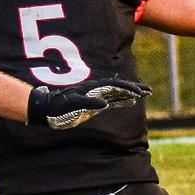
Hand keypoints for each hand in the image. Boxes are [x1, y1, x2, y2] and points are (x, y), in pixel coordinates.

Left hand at [26, 77, 149, 129]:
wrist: (44, 108)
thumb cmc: (57, 107)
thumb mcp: (72, 105)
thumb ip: (88, 103)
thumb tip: (105, 103)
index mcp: (92, 88)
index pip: (115, 86)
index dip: (130, 88)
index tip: (143, 91)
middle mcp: (94, 90)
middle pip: (118, 86)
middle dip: (134, 88)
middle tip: (149, 91)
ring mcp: (93, 95)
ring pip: (116, 92)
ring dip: (130, 93)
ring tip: (143, 94)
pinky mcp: (90, 102)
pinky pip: (109, 99)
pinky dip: (121, 99)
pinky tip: (127, 101)